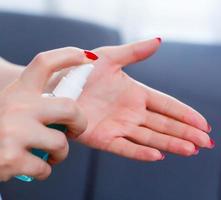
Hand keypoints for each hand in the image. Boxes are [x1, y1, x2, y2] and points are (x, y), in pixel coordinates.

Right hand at [0, 47, 92, 180]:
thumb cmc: (1, 128)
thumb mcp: (12, 105)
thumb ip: (34, 101)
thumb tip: (68, 94)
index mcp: (18, 91)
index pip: (45, 63)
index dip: (68, 55)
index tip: (88, 57)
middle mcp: (16, 106)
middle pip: (69, 107)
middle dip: (80, 122)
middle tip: (74, 130)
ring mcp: (13, 131)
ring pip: (60, 142)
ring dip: (60, 153)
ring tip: (49, 154)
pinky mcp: (11, 158)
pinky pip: (45, 167)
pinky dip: (44, 170)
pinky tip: (34, 167)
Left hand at [76, 38, 213, 160]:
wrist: (54, 85)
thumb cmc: (82, 70)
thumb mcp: (110, 57)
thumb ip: (135, 52)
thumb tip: (160, 41)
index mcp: (136, 94)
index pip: (168, 105)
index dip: (186, 114)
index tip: (204, 124)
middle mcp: (132, 112)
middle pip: (165, 124)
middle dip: (186, 133)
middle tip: (206, 143)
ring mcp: (119, 126)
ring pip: (151, 137)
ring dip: (171, 144)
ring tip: (191, 150)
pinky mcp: (104, 138)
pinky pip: (125, 147)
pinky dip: (141, 152)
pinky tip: (158, 155)